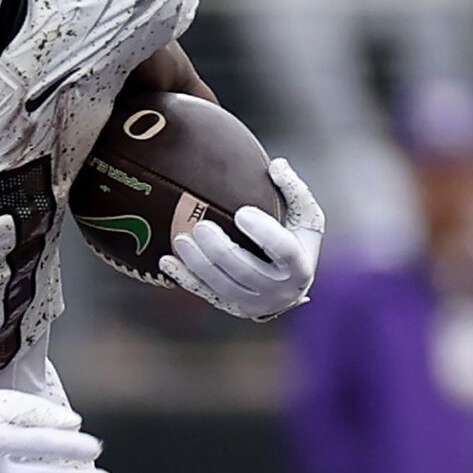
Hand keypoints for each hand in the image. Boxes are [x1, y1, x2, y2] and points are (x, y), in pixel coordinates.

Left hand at [162, 157, 323, 320]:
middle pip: (245, 271)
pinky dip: (184, 278)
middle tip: (201, 227)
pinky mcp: (231, 307)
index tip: (242, 213)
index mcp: (299, 266)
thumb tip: (276, 165)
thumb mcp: (306, 218)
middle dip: (220, 251)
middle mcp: (277, 290)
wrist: (290, 287)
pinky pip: (205, 294)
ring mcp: (252, 302)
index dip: (263, 233)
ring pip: (222, 285)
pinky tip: (166, 262)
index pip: (283, 251)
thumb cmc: (298, 243)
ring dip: (199, 264)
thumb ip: (295, 190)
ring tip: (181, 239)